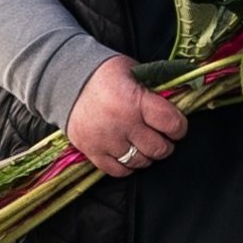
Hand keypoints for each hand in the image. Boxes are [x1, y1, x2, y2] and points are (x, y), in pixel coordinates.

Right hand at [68, 55, 186, 180]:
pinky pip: (119, 170)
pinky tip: (127, 151)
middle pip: (159, 148)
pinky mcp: (91, 151)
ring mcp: (105, 140)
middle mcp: (121, 124)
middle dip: (165, 143)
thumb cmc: (104, 74)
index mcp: (134, 101)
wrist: (63, 80)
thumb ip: (154, 89)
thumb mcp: (133, 72)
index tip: (175, 124)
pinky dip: (127, 165)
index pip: (171, 124)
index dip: (179, 126)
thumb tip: (177, 104)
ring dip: (146, 154)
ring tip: (142, 143)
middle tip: (160, 135)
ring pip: (140, 161)